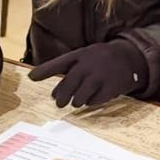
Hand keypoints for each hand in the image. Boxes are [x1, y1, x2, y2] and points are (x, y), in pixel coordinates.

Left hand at [28, 40, 147, 108]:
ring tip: (77, 101)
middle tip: (59, 103)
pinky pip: (95, 101)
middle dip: (62, 97)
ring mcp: (100, 76)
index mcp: (80, 55)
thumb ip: (68, 72)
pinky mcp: (110, 87)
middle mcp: (88, 65)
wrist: (128, 58)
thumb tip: (54, 95)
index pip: (59, 63)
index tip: (31, 77)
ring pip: (80, 97)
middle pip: (68, 85)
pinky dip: (92, 102)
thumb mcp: (83, 58)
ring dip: (76, 101)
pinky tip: (93, 98)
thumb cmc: (99, 60)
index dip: (44, 71)